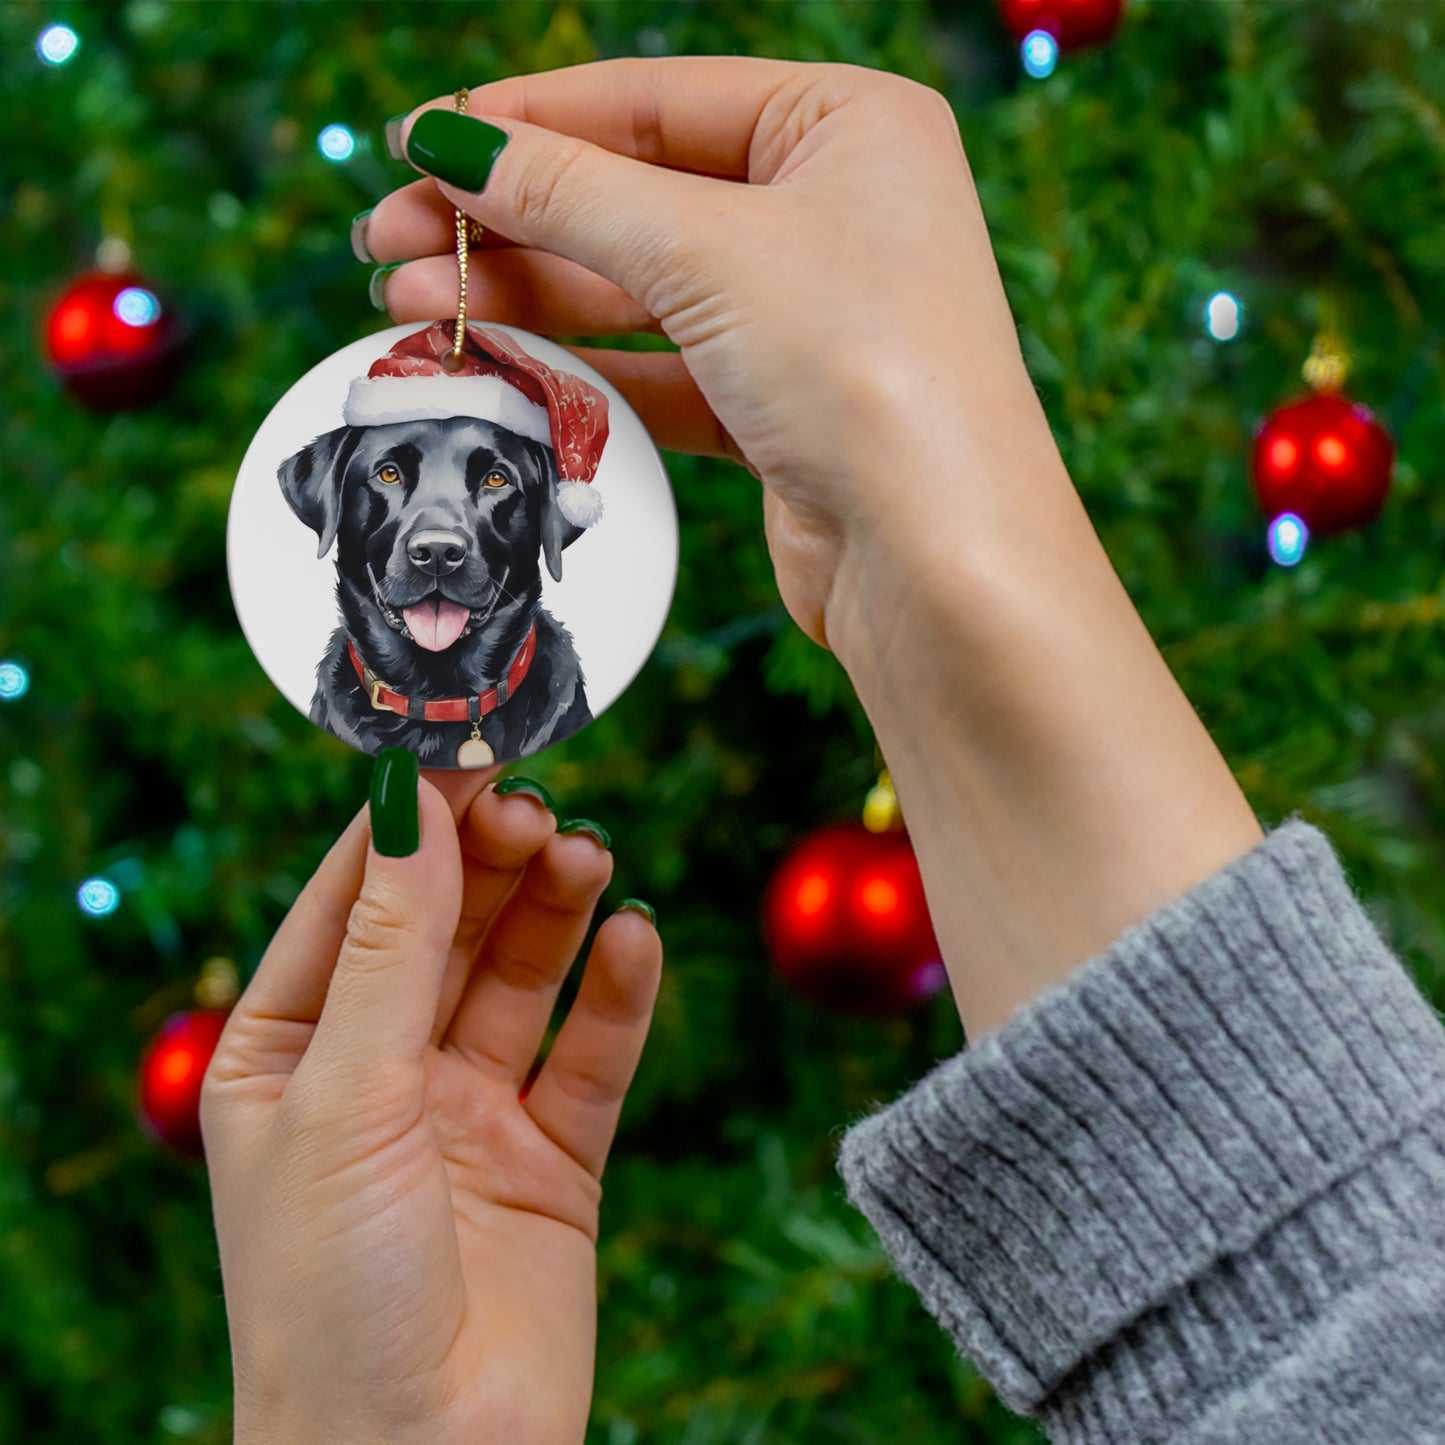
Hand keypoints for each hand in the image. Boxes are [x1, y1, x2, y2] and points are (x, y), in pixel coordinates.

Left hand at [201, 769, 661, 1444]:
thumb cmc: (331, 1294)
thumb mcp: (346, 1095)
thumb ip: (391, 947)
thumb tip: (411, 804)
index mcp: (289, 1053)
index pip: (352, 902)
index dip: (409, 825)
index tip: (464, 749)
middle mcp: (380, 1073)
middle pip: (447, 927)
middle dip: (490, 863)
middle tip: (538, 805)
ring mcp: (469, 1113)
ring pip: (521, 977)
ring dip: (555, 911)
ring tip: (588, 857)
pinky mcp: (552, 1159)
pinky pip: (591, 1055)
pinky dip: (617, 995)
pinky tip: (635, 941)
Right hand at [362, 60, 1262, 1042]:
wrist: (938, 560)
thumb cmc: (865, 371)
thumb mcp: (707, 252)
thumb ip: (570, 193)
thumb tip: (449, 143)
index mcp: (847, 126)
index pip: (656, 99)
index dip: (528, 121)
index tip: (419, 144)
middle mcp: (833, 211)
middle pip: (636, 195)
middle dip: (509, 219)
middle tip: (388, 241)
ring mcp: (807, 314)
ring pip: (639, 288)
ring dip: (526, 294)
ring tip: (411, 302)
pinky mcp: (780, 406)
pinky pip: (660, 365)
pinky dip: (579, 364)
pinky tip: (491, 358)